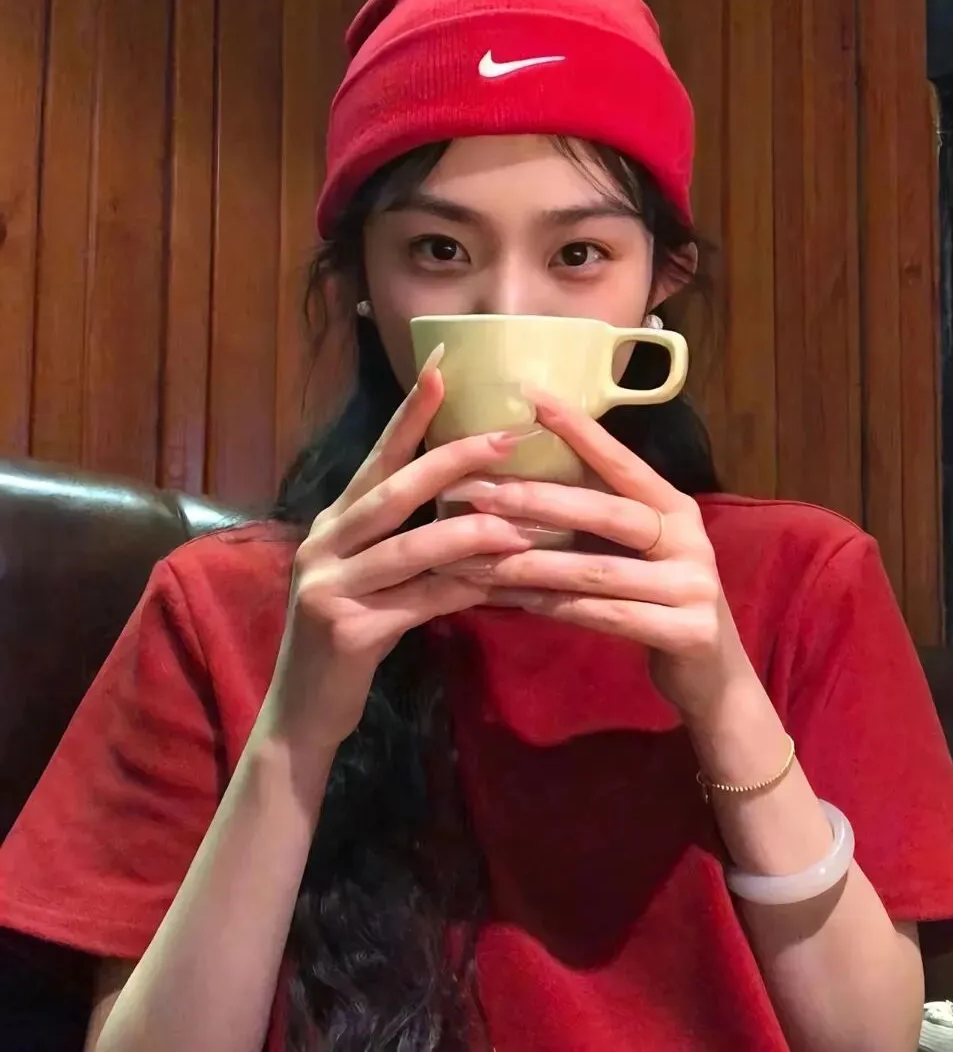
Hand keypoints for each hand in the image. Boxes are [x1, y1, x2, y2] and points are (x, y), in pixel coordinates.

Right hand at [260, 352, 536, 754]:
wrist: (303, 709)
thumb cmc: (348, 633)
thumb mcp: (369, 576)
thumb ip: (403, 537)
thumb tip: (474, 502)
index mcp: (333, 523)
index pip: (377, 457)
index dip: (410, 413)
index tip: (444, 368)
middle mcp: (324, 544)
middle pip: (393, 491)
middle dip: (452, 460)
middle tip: (507, 436)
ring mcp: (330, 587)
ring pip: (409, 546)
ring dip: (471, 532)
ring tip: (523, 522)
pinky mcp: (347, 631)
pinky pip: (418, 600)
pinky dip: (462, 588)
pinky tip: (501, 582)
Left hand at [438, 390, 756, 723]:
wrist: (712, 675)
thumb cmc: (661, 600)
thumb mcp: (639, 551)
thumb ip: (599, 517)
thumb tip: (522, 478)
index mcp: (676, 508)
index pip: (623, 462)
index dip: (581, 430)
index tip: (533, 398)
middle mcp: (690, 538)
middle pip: (607, 512)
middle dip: (538, 501)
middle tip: (479, 493)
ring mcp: (693, 586)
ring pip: (596, 571)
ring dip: (529, 565)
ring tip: (475, 558)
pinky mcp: (687, 631)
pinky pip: (604, 616)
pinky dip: (552, 607)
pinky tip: (510, 600)